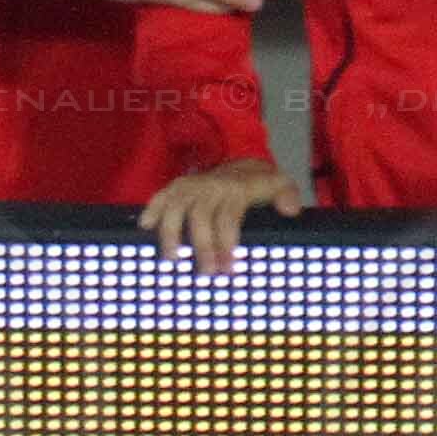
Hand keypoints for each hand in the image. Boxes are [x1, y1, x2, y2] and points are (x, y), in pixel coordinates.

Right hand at [141, 157, 304, 275]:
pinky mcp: (178, 185)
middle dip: (202, 247)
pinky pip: (161, 195)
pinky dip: (152, 209)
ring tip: (172, 259)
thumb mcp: (279, 184)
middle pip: (201, 218)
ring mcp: (192, 185)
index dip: (227, 245)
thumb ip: (286, 195)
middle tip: (206, 273)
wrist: (241, 162)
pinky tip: (145, 227)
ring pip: (177, 208)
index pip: (228, 218)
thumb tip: (291, 211)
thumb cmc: (258, 183)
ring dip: (172, 234)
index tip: (228, 269)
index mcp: (236, 188)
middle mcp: (211, 186)